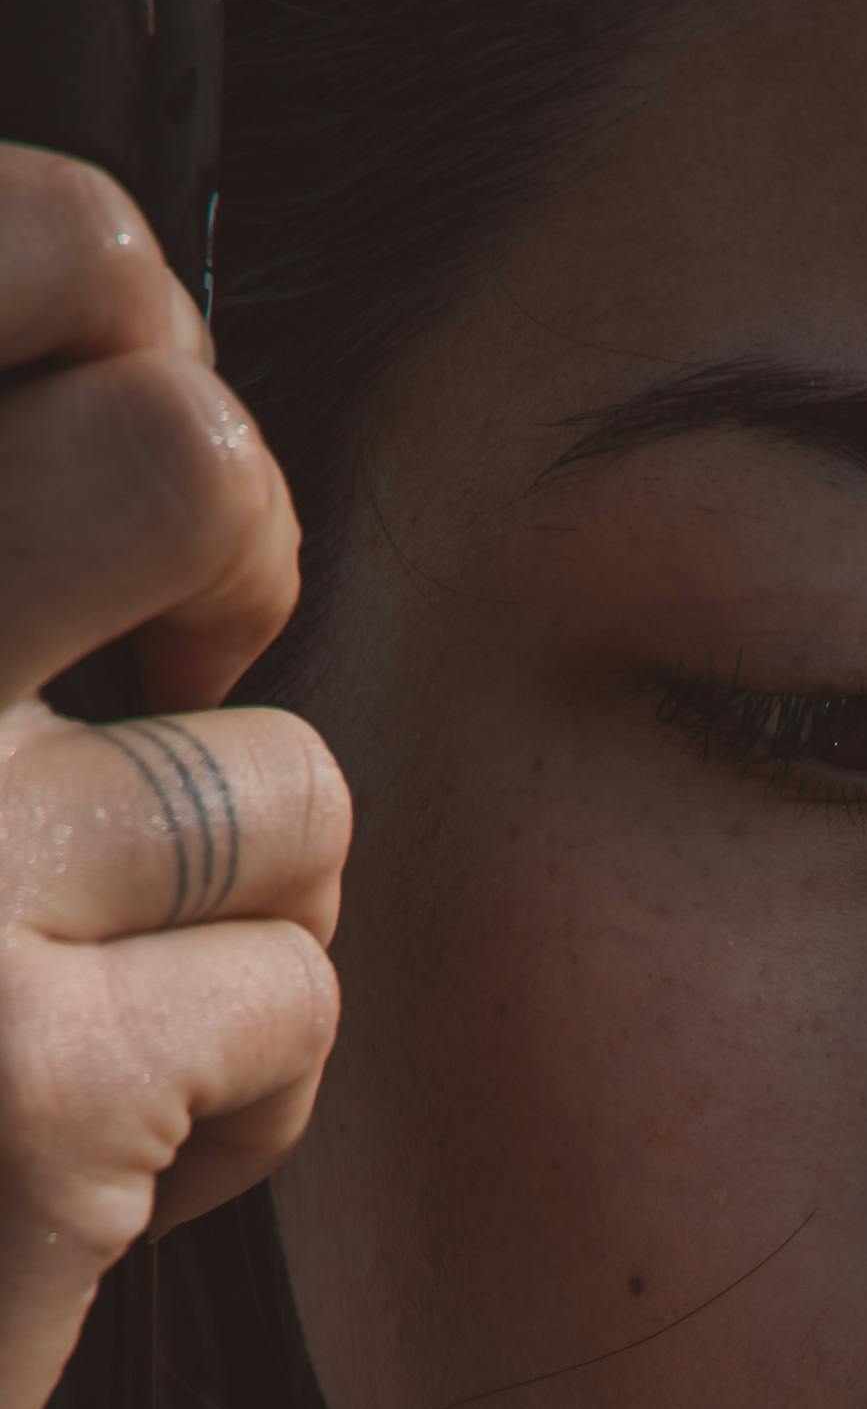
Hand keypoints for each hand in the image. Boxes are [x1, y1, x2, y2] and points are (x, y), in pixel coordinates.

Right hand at [0, 143, 347, 1408]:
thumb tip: (146, 388)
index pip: (36, 243)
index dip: (127, 325)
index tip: (100, 441)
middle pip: (191, 461)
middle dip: (239, 568)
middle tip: (175, 672)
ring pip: (288, 786)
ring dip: (236, 904)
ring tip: (85, 996)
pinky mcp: (30, 1095)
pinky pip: (292, 1008)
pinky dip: (240, 1100)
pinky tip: (92, 1165)